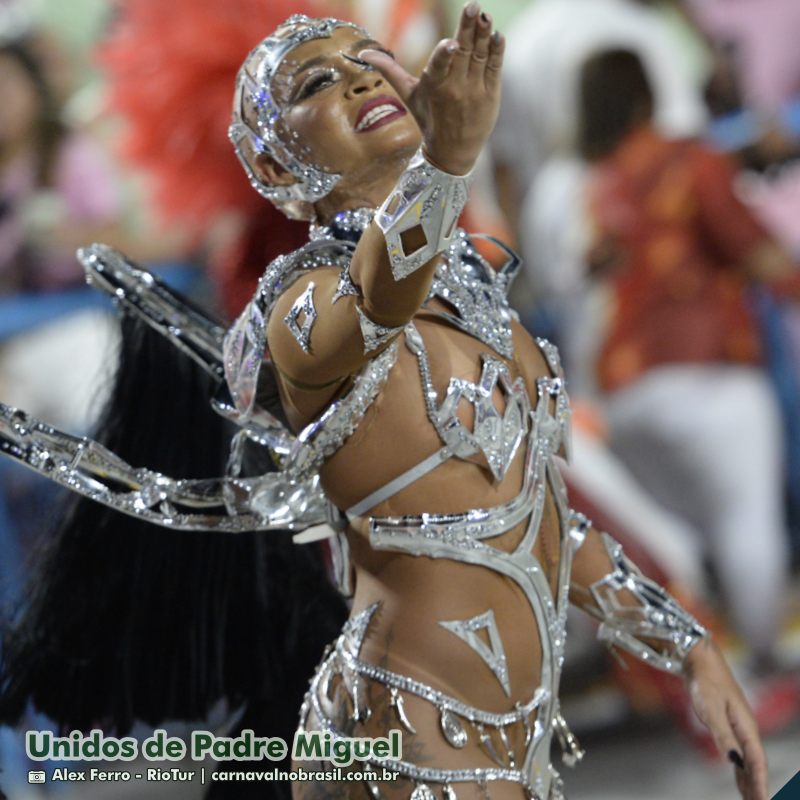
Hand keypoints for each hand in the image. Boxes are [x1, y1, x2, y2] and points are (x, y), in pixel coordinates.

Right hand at [359, 1, 503, 175]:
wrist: (452, 152)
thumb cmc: (428, 118)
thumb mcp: (408, 95)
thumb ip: (390, 70)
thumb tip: (364, 54)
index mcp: (433, 86)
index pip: (438, 67)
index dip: (444, 55)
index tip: (450, 43)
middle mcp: (454, 88)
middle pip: (462, 52)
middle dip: (468, 28)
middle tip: (474, 6)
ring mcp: (474, 91)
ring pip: (479, 56)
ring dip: (484, 34)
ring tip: (486, 16)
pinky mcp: (490, 95)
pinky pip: (494, 68)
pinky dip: (497, 51)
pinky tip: (498, 35)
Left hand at [685, 640, 767, 799]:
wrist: (700, 660)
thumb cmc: (705, 681)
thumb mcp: (711, 709)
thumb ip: (723, 734)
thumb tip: (734, 761)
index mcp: (746, 726)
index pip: (757, 762)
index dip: (760, 783)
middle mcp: (746, 728)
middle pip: (755, 765)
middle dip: (758, 787)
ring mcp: (738, 726)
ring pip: (748, 760)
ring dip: (750, 782)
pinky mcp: (728, 723)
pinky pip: (739, 752)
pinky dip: (741, 769)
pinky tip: (740, 780)